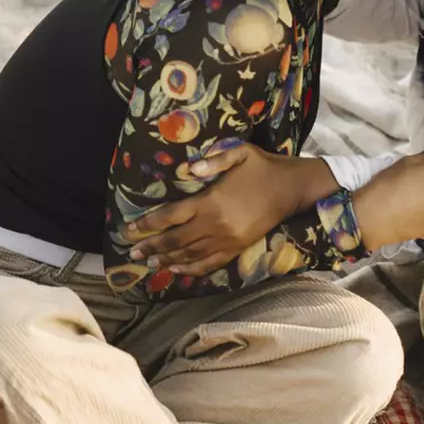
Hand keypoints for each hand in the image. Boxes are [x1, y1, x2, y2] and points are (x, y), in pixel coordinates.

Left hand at [122, 145, 335, 276]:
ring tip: (149, 262)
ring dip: (167, 259)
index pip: (171, 216)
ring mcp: (227, 240)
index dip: (149, 224)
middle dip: (151, 246)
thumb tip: (189, 168)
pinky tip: (178, 270)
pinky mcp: (237, 248)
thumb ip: (214, 160)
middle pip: (176, 240)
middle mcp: (216, 225)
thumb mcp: (240, 153)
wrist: (292, 188)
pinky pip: (210, 263)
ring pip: (190, 255)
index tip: (130, 229)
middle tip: (132, 252)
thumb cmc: (263, 167)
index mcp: (211, 201)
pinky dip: (191, 269)